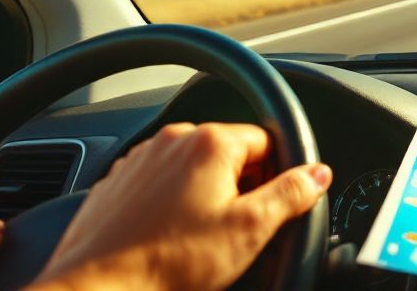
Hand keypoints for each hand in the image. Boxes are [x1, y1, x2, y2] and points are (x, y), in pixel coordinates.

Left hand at [28, 123, 330, 290]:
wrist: (98, 288)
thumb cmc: (169, 261)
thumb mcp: (250, 229)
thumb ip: (291, 194)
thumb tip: (318, 174)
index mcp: (210, 142)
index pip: (268, 142)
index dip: (276, 177)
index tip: (267, 209)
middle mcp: (172, 140)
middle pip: (229, 154)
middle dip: (238, 187)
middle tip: (233, 230)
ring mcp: (139, 160)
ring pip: (191, 169)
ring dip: (202, 196)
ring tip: (196, 239)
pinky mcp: (116, 184)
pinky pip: (158, 184)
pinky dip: (169, 205)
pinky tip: (167, 239)